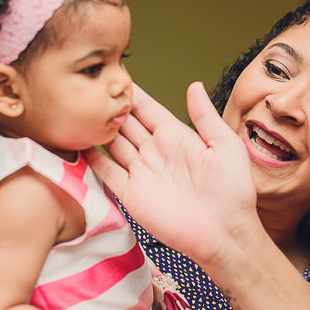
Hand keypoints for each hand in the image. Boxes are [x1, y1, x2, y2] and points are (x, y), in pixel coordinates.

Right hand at [85, 82, 257, 265]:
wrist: (224, 233)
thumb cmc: (232, 191)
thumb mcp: (225, 146)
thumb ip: (205, 116)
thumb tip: (193, 84)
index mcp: (176, 136)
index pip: (147, 109)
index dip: (132, 94)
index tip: (114, 76)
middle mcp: (155, 151)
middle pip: (125, 124)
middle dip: (109, 108)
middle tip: (89, 90)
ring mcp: (141, 173)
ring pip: (112, 145)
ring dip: (97, 130)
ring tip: (79, 113)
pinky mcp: (131, 195)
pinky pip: (107, 173)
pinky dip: (92, 160)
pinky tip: (77, 144)